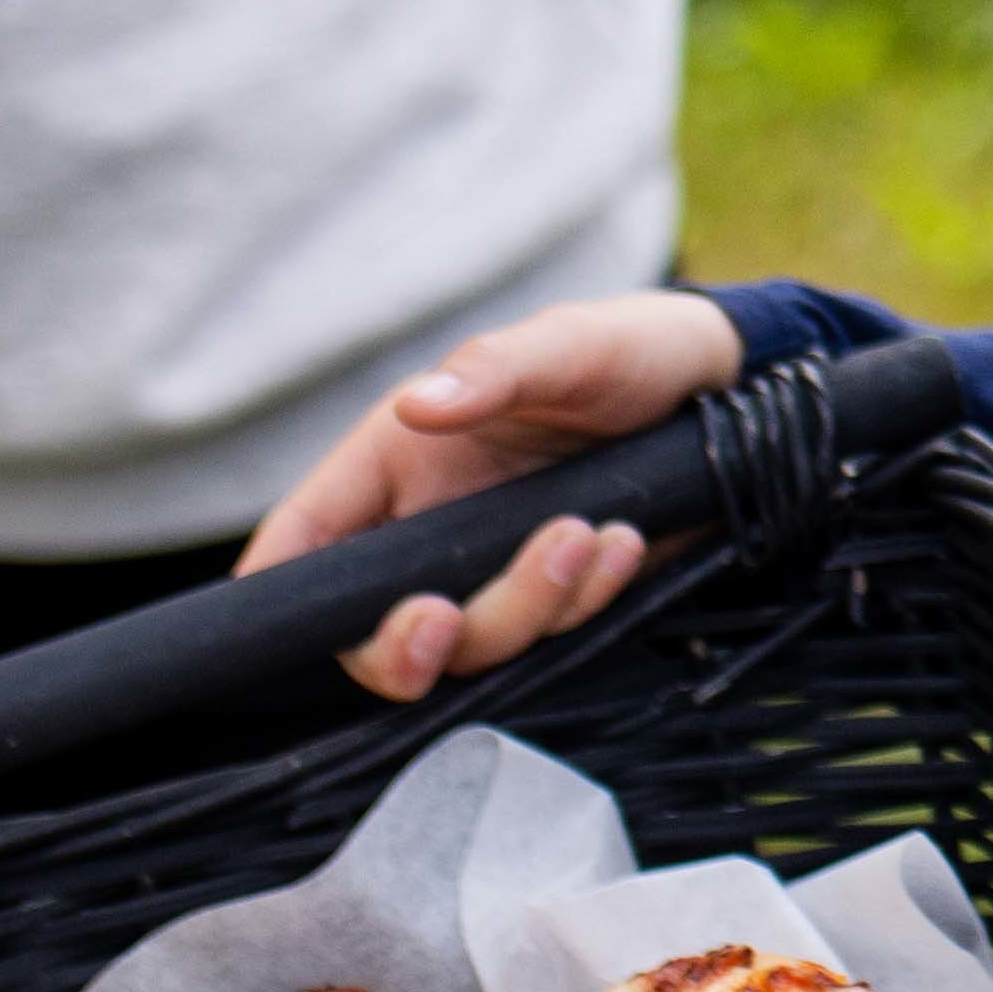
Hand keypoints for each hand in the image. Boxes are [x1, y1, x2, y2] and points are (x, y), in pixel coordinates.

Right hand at [240, 291, 747, 695]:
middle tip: (446, 618)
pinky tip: (622, 541)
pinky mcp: (557, 599)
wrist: (719, 393)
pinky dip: (585, 599)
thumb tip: (419, 405)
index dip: (277, 587)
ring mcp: (493, 569)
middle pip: (374, 629)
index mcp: (399, 459)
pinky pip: (551, 634)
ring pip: (474, 642)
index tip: (273, 620)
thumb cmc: (623, 350)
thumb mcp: (566, 346)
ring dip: (528, 602)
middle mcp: (432, 525)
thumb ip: (495, 372)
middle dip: (403, 646)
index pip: (309, 535)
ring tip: (587, 532)